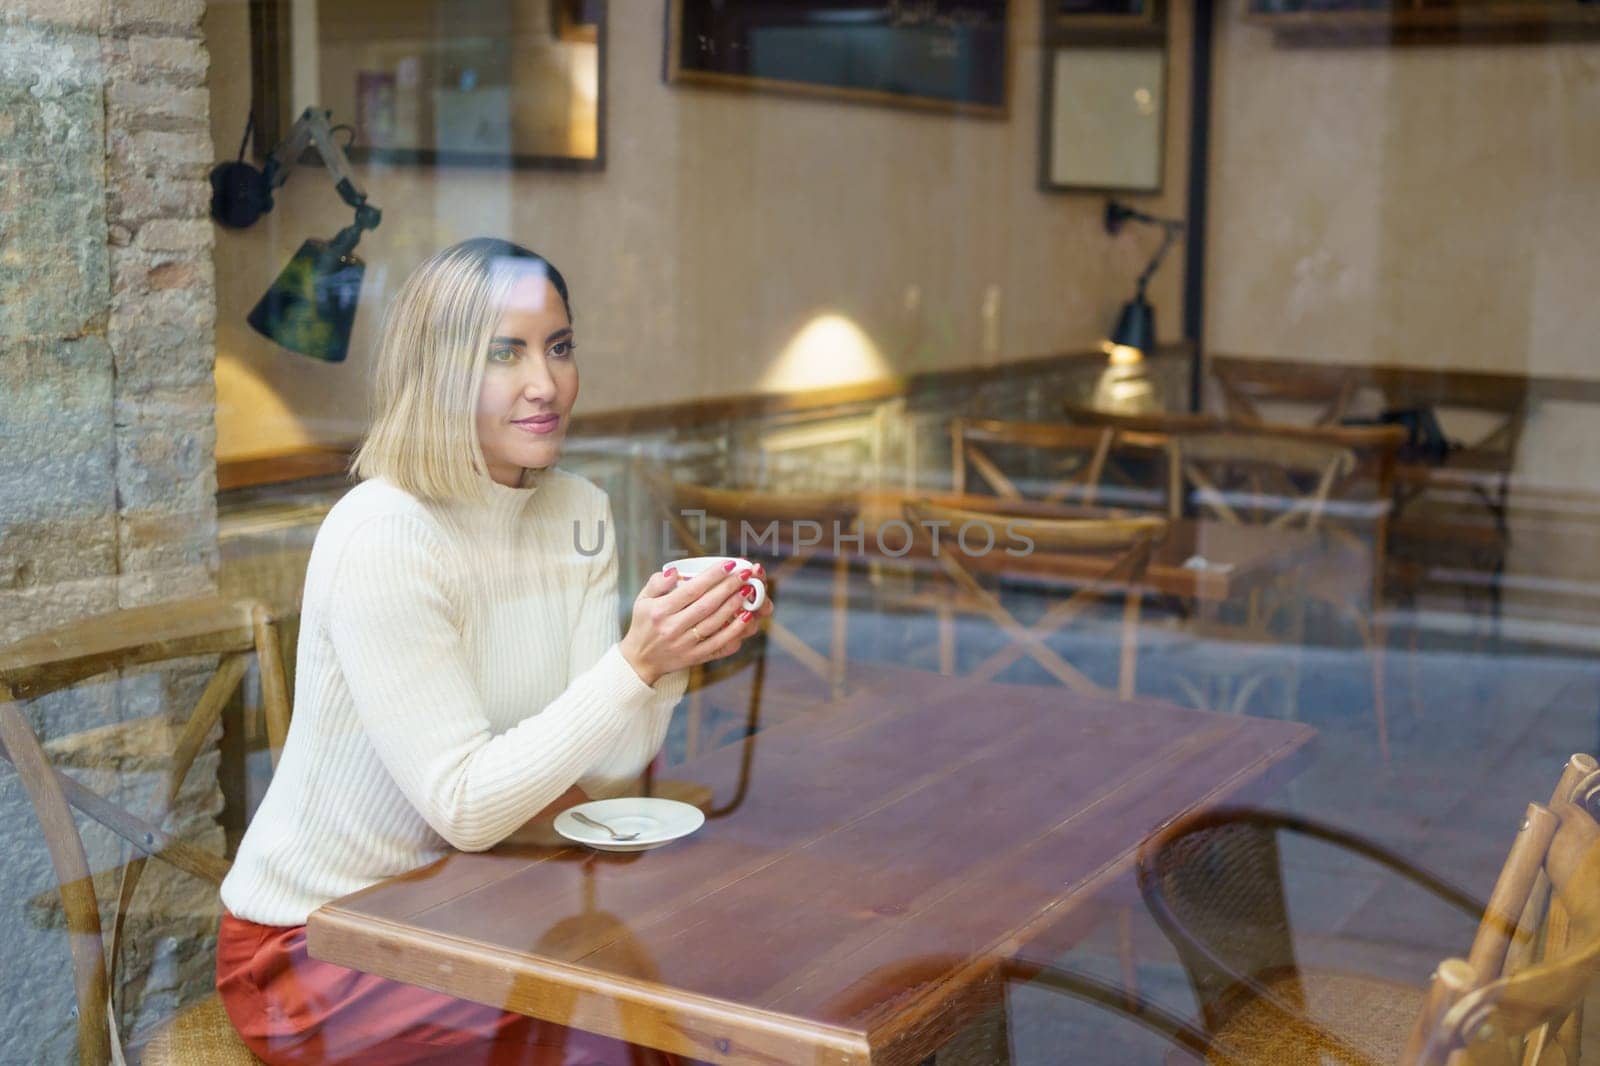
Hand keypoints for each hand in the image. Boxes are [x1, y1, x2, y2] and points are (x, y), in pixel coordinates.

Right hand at [618, 562, 768, 685]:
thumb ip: (657, 582)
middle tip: (744, 575)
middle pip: (707, 605)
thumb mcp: (642, 600)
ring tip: (748, 591)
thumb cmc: (644, 624)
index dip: (712, 576)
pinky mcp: (695, 657)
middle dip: (728, 587)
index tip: (729, 564)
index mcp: (660, 611)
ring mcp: (685, 645)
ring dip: (734, 606)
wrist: (641, 660)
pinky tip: (746, 619)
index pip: (691, 590)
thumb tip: (675, 571)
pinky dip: (734, 631)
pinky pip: (719, 644)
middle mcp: (673, 628)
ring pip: (715, 623)